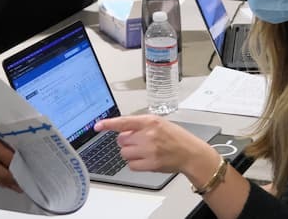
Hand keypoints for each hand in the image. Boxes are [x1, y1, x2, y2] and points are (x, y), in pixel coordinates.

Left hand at [95, 114, 209, 174]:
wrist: (190, 153)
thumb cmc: (175, 137)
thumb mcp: (159, 123)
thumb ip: (141, 124)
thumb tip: (123, 130)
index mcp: (150, 121)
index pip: (124, 121)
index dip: (108, 124)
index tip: (97, 126)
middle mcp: (148, 135)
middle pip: (121, 140)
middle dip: (127, 142)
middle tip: (139, 142)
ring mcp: (149, 150)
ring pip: (124, 153)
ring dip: (131, 153)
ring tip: (144, 151)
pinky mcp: (150, 164)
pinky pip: (131, 165)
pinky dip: (135, 163)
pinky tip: (146, 159)